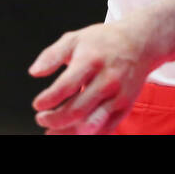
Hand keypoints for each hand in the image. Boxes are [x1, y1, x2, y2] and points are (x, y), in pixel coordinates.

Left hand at [28, 15, 163, 134]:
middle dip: (55, 119)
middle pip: (77, 109)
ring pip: (91, 123)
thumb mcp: (75, 38)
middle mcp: (107, 80)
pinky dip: (89, 134)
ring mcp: (118, 95)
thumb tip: (34, 72)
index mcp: (91, 60)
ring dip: (69, 132)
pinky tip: (74, 132)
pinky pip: (106, 128)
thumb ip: (51, 55)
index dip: (48, 99)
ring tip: (52, 132)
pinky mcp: (125, 107)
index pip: (66, 86)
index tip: (37, 104)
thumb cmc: (104, 41)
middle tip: (41, 119)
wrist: (140, 43)